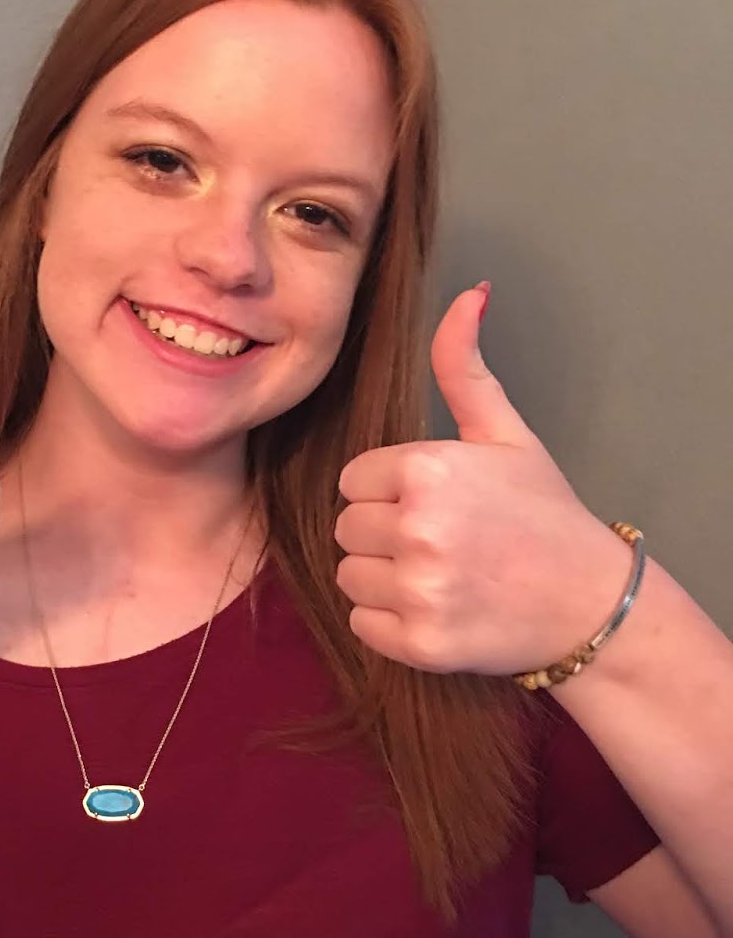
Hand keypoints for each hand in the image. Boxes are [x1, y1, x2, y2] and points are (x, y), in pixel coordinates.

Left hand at [335, 284, 630, 675]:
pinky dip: (388, 622)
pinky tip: (433, 606)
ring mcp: (418, 589)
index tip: (431, 503)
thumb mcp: (506, 434)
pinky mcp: (419, 642)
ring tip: (435, 572)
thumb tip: (467, 295)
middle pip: (346, 527)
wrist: (590, 602)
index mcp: (428, 470)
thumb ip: (465, 368)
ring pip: (349, 575)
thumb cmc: (543, 513)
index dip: (388, 491)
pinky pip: (363, 623)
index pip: (354, 480)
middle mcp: (418, 528)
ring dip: (381, 577)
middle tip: (436, 540)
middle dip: (381, 531)